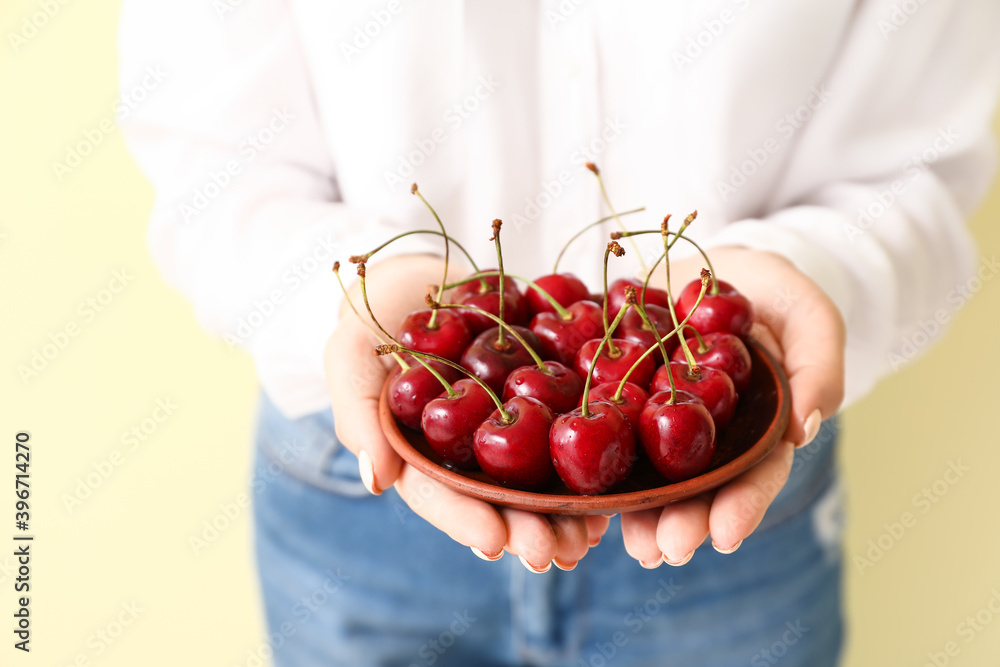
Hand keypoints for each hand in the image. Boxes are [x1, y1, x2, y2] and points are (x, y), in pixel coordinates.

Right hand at [325, 255, 608, 570]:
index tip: (498, 545)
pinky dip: (592, 459)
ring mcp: (507, 422)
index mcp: (418, 448)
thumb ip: (358, 410)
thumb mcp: (352, 350)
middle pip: (496, 499)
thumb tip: (376, 482)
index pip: (438, 494)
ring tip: (591, 535)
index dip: (466, 521)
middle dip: (527, 529)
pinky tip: (615, 488)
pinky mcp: (543, 393)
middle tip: (558, 551)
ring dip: (565, 513)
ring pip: (537, 478)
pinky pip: (570, 429)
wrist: (427, 269)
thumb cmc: (375, 307)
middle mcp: (464, 447)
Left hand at [619, 247, 844, 566]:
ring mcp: (656, 421)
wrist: (702, 265)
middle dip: (682, 522)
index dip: (742, 506)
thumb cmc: (769, 289)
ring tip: (630, 542)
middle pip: (696, 488)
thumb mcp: (806, 311)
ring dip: (637, 513)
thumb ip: (818, 364)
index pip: (755, 473)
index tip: (726, 537)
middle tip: (662, 550)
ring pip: (647, 475)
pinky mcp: (615, 399)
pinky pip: (599, 434)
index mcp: (754, 426)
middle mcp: (705, 436)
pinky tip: (578, 498)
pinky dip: (590, 468)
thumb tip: (805, 429)